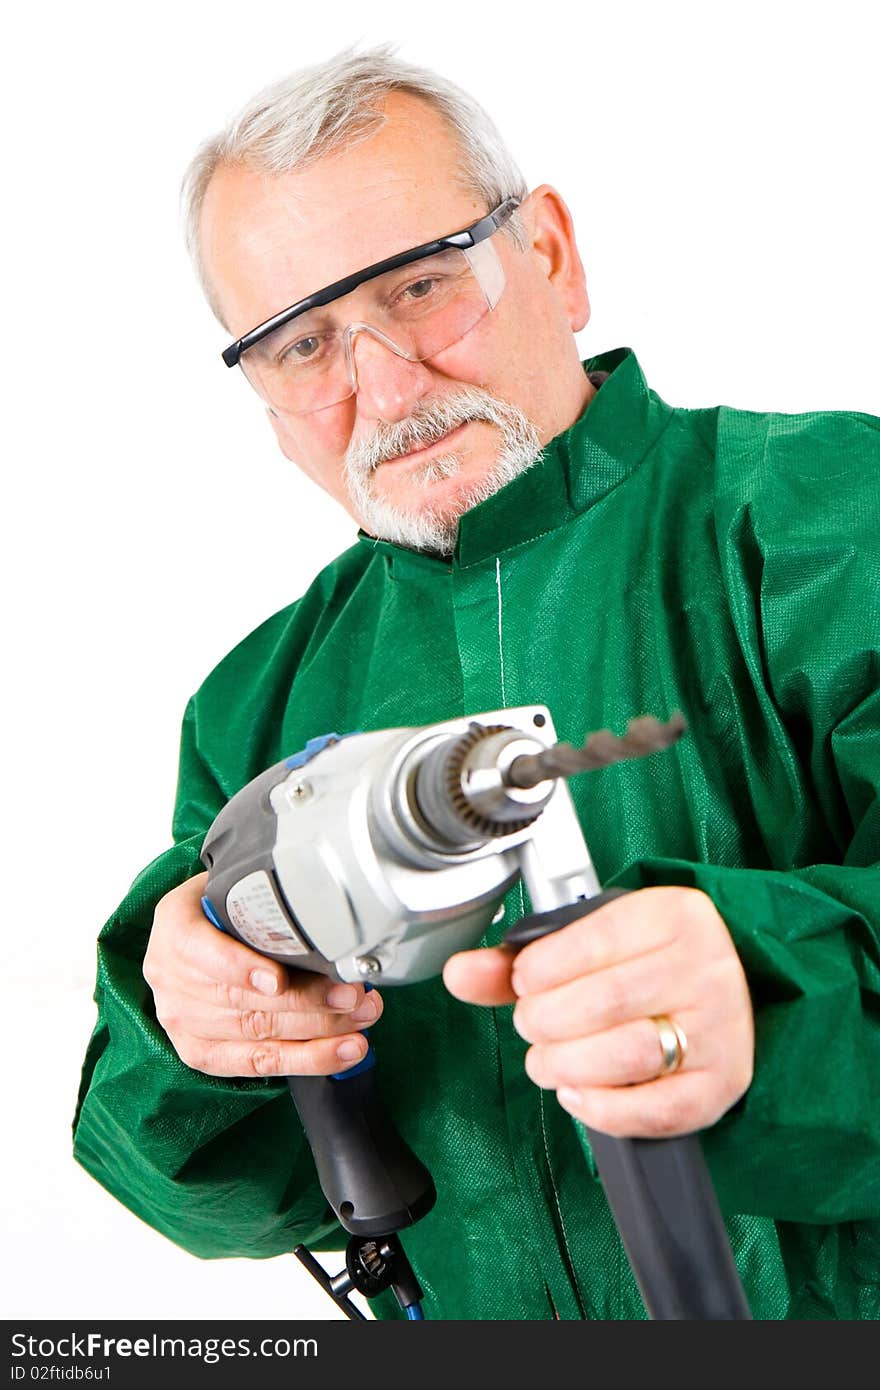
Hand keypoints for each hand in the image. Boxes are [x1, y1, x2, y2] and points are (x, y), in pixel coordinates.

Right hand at [142, 872, 382, 1076]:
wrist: (187, 937)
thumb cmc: (216, 908)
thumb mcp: (225, 885)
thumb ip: (258, 897)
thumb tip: (321, 905)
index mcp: (175, 928)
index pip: (201, 951)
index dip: (240, 968)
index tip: (278, 980)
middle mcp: (171, 979)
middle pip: (242, 1000)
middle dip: (306, 1000)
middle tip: (352, 994)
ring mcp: (183, 1021)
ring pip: (257, 1033)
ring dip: (318, 1031)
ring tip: (360, 1019)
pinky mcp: (201, 1053)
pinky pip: (258, 1063)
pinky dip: (307, 1059)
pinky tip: (342, 1051)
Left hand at [442, 886, 752, 1137]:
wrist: (726, 995)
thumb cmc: (646, 965)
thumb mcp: (591, 944)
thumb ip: (521, 961)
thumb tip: (460, 973)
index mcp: (673, 916)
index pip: (595, 939)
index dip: (542, 969)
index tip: (523, 982)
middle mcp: (706, 967)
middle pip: (606, 1000)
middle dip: (547, 1020)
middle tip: (532, 1026)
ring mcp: (721, 1029)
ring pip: (629, 1053)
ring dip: (567, 1065)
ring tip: (547, 1061)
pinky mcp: (721, 1084)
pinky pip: (656, 1108)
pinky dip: (603, 1108)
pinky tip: (577, 1093)